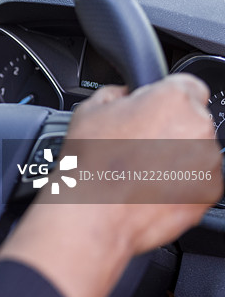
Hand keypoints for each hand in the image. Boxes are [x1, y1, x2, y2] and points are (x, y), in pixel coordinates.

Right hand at [58, 74, 221, 253]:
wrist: (94, 212)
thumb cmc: (91, 163)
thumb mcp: (89, 109)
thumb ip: (117, 93)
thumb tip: (124, 95)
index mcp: (172, 99)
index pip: (187, 84)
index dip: (165, 97)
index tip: (152, 110)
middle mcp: (197, 127)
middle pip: (191, 118)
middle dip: (169, 127)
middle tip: (137, 143)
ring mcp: (207, 162)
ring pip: (195, 150)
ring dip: (176, 155)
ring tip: (139, 169)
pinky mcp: (208, 192)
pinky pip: (197, 179)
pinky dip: (179, 182)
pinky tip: (148, 186)